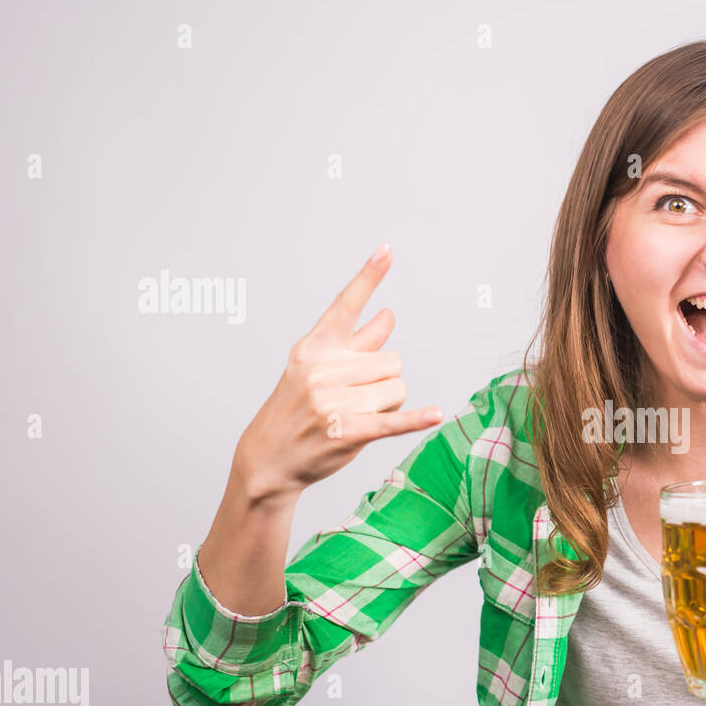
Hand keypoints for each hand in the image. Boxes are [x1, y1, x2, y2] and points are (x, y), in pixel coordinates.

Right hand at [235, 244, 443, 502]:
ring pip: (397, 389)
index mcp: (314, 348)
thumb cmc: (298, 408)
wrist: (269, 457)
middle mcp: (322, 370)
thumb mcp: (317, 368)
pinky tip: (436, 414)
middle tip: (357, 398)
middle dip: (385, 380)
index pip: (346, 306)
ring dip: (389, 404)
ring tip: (358, 415)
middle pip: (392, 361)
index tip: (387, 249)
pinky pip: (393, 420)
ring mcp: (333, 401)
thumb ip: (356, 342)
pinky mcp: (347, 432)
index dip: (368, 277)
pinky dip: (416, 419)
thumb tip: (388, 314)